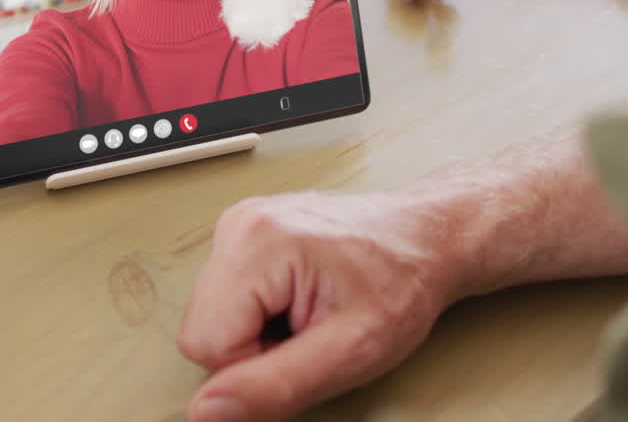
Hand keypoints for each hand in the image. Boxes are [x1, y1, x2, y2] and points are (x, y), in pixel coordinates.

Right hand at [178, 192, 464, 421]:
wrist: (426, 239)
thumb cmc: (402, 281)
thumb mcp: (350, 352)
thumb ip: (273, 386)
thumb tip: (207, 411)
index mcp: (258, 242)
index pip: (205, 345)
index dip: (256, 368)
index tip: (306, 348)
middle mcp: (240, 224)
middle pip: (201, 329)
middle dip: (254, 349)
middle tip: (310, 332)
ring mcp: (239, 224)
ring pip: (211, 316)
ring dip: (257, 332)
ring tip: (308, 313)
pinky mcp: (245, 233)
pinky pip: (225, 298)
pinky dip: (260, 312)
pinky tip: (300, 300)